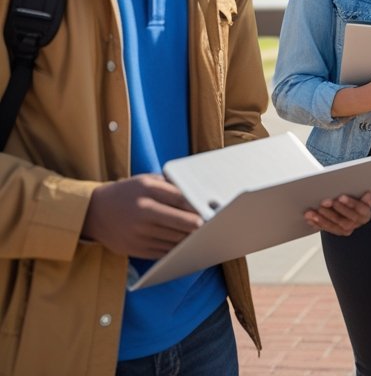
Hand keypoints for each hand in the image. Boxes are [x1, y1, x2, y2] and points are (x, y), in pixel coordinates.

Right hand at [82, 174, 202, 258]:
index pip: (181, 200)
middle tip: (214, 226)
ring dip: (190, 239)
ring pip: (174, 239)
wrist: (93, 213)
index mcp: (148, 191)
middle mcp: (143, 213)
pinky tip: (185, 245)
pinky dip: (176, 249)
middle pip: (180, 223)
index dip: (198, 208)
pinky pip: (163, 251)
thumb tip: (197, 194)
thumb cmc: (126, 193)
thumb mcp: (146, 181)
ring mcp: (138, 233)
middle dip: (198, 226)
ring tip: (203, 236)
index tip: (212, 212)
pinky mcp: (135, 248)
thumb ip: (170, 186)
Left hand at [305, 192, 370, 236]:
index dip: (350, 203)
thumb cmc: (357, 197)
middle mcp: (357, 223)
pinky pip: (326, 229)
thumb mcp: (361, 194)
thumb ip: (362, 194)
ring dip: (322, 219)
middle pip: (345, 219)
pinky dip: (316, 223)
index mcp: (365, 213)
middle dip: (333, 211)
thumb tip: (367, 194)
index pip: (359, 209)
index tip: (341, 197)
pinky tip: (309, 218)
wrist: (354, 207)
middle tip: (323, 202)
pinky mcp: (337, 231)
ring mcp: (347, 229)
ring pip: (334, 226)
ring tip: (312, 212)